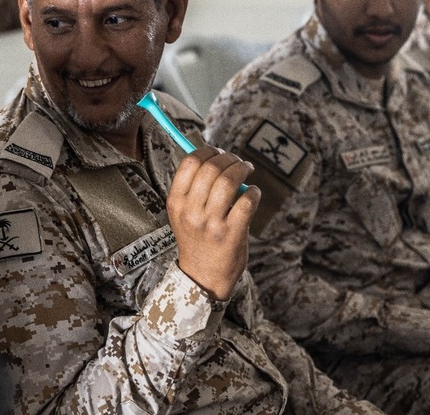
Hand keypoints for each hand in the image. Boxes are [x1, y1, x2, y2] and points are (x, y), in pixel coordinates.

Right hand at [167, 146, 260, 300]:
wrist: (203, 277)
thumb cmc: (197, 239)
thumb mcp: (183, 214)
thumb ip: (194, 188)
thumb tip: (216, 156)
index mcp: (176, 202)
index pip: (189, 163)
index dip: (208, 151)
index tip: (218, 152)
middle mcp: (191, 212)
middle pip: (211, 169)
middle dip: (229, 158)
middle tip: (238, 161)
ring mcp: (211, 224)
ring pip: (229, 182)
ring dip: (242, 169)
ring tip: (247, 170)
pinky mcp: (231, 234)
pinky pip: (247, 202)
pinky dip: (253, 192)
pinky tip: (253, 193)